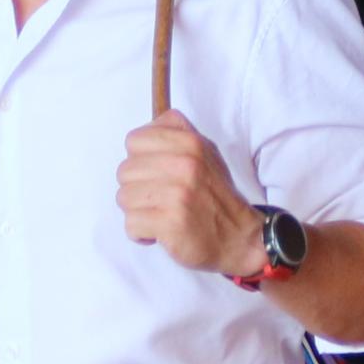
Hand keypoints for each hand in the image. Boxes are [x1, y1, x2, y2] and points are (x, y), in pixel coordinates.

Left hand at [116, 111, 261, 276]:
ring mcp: (177, 194)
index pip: (134, 140)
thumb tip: (149, 126)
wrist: (239, 238)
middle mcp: (184, 165)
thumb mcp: (205, 153)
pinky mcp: (170, 223)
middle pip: (124, 170)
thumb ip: (177, 134)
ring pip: (123, 197)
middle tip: (159, 198)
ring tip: (161, 214)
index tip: (155, 173)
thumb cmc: (215, 196)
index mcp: (190, 143)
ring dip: (138, 211)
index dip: (139, 159)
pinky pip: (130, 224)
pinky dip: (141, 233)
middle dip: (137, 188)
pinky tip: (159, 231)